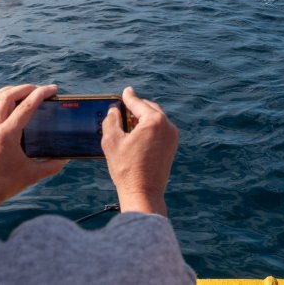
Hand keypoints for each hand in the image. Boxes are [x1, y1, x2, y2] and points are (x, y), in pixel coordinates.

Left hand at [0, 84, 66, 230]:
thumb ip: (52, 166)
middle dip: (26, 88)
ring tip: (23, 91)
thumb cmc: (4, 186)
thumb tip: (66, 158)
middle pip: (9, 96)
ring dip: (10, 90)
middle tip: (40, 89)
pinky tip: (7, 104)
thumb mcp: (32, 176)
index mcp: (7, 136)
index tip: (53, 89)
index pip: (26, 106)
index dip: (41, 94)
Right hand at [101, 86, 178, 215]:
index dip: (129, 97)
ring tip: (128, 122)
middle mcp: (167, 126)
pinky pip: (160, 130)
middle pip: (149, 109)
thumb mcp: (111, 141)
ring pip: (156, 119)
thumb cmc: (126, 169)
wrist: (143, 193)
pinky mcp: (172, 146)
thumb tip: (114, 110)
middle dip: (136, 107)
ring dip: (143, 118)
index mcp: (154, 121)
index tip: (125, 91)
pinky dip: (149, 128)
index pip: (138, 103)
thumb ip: (111, 121)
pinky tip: (137, 134)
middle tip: (123, 107)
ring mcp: (172, 137)